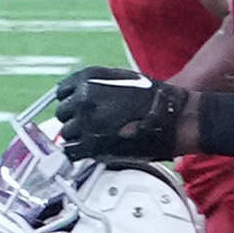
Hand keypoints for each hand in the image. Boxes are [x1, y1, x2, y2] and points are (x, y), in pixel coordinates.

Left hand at [49, 65, 190, 166]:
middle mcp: (83, 99)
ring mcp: (86, 122)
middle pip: (62, 114)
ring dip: (77, 137)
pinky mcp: (93, 145)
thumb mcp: (123, 78)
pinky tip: (87, 152)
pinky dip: (77, 154)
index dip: (70, 102)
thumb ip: (98, 85)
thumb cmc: (154, 99)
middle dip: (74, 120)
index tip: (74, 109)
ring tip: (94, 139)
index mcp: (88, 79)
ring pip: (66, 134)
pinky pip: (71, 152)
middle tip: (89, 126)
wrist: (172, 117)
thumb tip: (81, 93)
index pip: (61, 92)